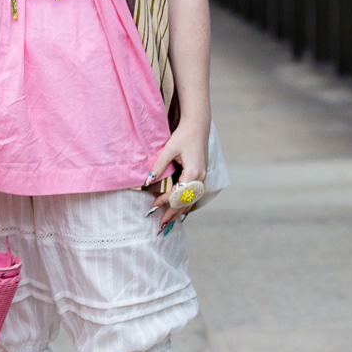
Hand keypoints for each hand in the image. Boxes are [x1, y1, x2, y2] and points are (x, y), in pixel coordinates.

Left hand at [146, 118, 208, 232]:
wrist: (198, 127)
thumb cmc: (183, 136)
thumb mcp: (168, 150)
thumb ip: (158, 166)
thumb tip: (147, 181)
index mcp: (193, 173)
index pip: (177, 193)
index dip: (164, 201)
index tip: (152, 205)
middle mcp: (200, 178)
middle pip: (186, 202)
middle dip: (173, 214)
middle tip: (161, 225)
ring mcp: (203, 178)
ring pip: (191, 200)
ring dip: (180, 211)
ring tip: (169, 222)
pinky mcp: (202, 176)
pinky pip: (194, 195)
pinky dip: (187, 204)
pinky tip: (181, 211)